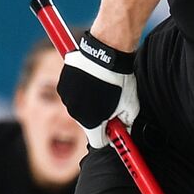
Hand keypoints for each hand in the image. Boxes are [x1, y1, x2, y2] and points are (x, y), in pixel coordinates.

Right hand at [56, 32, 138, 148]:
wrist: (106, 52)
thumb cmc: (120, 79)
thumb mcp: (131, 106)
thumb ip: (127, 123)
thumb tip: (124, 130)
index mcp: (91, 123)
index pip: (98, 141)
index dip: (108, 135)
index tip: (115, 127)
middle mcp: (75, 113)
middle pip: (88, 123)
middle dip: (99, 117)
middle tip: (111, 101)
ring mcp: (66, 98)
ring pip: (79, 107)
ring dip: (89, 102)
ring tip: (102, 87)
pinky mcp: (62, 84)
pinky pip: (72, 93)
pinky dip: (80, 89)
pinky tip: (91, 79)